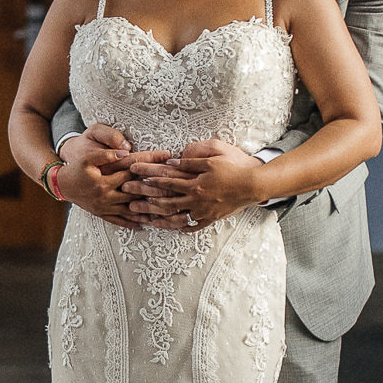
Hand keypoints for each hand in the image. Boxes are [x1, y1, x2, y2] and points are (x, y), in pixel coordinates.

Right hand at [53, 126, 171, 227]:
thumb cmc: (75, 169)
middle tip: (173, 187)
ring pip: (130, 210)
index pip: (132, 171)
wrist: (60, 185)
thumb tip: (126, 151)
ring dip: (147, 210)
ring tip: (164, 210)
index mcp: (105, 181)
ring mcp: (105, 207)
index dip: (149, 164)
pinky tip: (144, 224)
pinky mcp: (101, 214)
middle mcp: (107, 196)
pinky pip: (118, 221)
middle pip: (136, 192)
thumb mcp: (88, 158)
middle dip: (154, 189)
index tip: (166, 158)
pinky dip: (131, 223)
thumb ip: (107, 155)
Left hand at [123, 140, 264, 227]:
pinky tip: (170, 227)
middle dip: (145, 199)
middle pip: (165, 200)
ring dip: (158, 218)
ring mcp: (203, 211)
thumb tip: (172, 161)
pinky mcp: (211, 218)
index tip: (133, 174)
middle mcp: (196, 199)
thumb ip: (191, 160)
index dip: (149, 176)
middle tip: (128, 199)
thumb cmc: (235, 166)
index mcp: (195, 183)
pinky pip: (192, 226)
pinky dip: (180, 227)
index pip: (166, 180)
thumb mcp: (213, 156)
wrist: (254, 185)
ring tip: (144, 218)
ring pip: (176, 217)